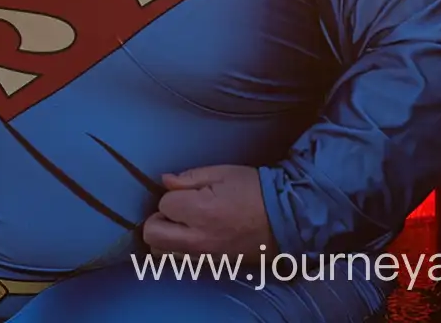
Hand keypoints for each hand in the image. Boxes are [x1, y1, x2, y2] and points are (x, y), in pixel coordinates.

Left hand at [143, 165, 271, 254]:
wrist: (288, 219)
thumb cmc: (255, 190)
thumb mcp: (222, 173)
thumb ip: (189, 178)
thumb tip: (164, 182)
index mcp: (201, 211)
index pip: (164, 205)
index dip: (173, 197)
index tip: (188, 194)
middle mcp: (199, 238)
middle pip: (152, 235)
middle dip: (157, 220)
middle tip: (176, 212)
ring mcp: (206, 256)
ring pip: (163, 253)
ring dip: (165, 238)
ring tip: (182, 226)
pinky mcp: (215, 266)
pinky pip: (183, 262)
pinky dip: (179, 251)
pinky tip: (193, 239)